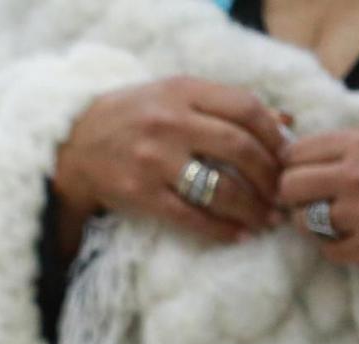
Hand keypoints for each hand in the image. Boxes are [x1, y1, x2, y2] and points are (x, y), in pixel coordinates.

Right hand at [55, 77, 288, 245]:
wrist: (71, 145)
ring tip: (266, 219)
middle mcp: (170, 123)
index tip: (287, 155)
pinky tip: (236, 235)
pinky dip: (219, 229)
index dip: (275, 134)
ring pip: (220, 187)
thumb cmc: (130, 117)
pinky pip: (190, 216)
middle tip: (282, 193)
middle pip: (240, 148)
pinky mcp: (139, 194)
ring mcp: (153, 160)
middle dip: (269, 175)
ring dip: (252, 207)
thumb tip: (285, 122)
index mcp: (182, 92)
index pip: (246, 108)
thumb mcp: (174, 96)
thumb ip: (224, 105)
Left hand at [278, 126, 358, 270]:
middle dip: (293, 193)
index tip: (301, 171)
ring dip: (311, 221)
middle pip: (288, 186)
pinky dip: (335, 245)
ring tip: (333, 215)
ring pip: (301, 220)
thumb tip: (283, 156)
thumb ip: (339, 148)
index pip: (295, 153)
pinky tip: (353, 234)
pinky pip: (326, 249)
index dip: (292, 164)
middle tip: (308, 197)